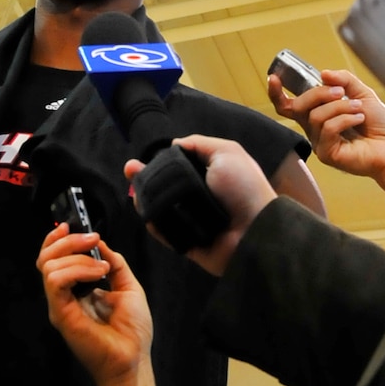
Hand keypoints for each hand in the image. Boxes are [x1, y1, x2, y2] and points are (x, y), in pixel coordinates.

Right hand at [38, 225, 151, 385]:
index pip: (54, 259)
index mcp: (76, 289)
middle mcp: (63, 296)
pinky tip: (97, 275)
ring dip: (78, 258)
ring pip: (49, 266)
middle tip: (92, 240)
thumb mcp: (128, 286)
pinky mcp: (61, 314)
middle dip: (67, 241)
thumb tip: (101, 243)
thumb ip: (114, 263)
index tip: (70, 226)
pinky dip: (76, 270)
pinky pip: (56, 281)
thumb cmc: (133, 330)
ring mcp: (59, 305)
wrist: (133, 360)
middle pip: (46, 258)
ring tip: (102, 268)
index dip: (57, 239)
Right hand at [127, 136, 275, 276]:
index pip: (178, 167)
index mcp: (208, 175)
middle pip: (165, 186)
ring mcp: (191, 220)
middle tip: (129, 170)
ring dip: (145, 198)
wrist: (255, 230)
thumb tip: (174, 144)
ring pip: (161, 208)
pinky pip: (165, 232)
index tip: (144, 158)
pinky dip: (154, 223)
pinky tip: (145, 210)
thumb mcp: (228, 152)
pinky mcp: (187, 241)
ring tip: (134, 191)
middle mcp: (198, 196)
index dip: (160, 162)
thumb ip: (200, 144)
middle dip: (145, 177)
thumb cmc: (244, 188)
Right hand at [269, 66, 384, 193]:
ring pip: (316, 116)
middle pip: (299, 106)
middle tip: (342, 92)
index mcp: (319, 114)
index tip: (274, 78)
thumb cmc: (380, 125)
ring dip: (340, 107)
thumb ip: (344, 81)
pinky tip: (359, 119)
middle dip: (319, 93)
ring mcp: (319, 143)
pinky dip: (345, 119)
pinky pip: (328, 128)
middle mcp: (314, 129)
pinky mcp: (326, 154)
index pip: (290, 105)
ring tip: (359, 109)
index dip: (277, 93)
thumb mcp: (363, 94)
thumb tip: (323, 74)